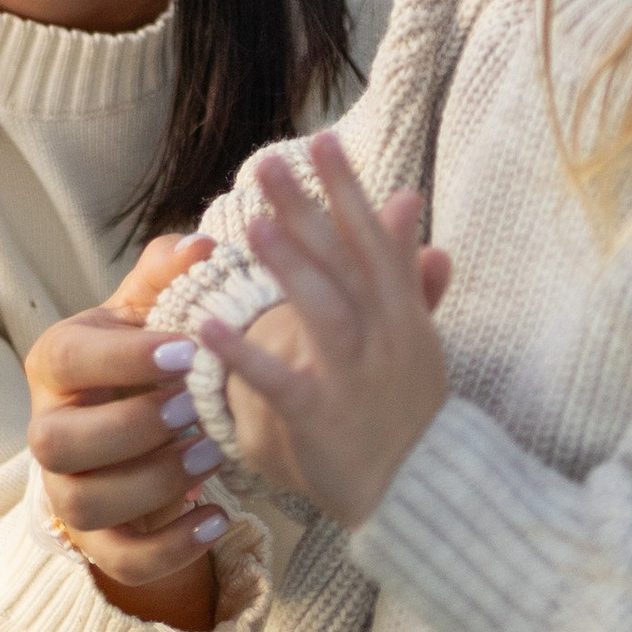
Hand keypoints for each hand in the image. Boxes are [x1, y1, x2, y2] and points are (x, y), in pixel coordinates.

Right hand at [26, 233, 225, 626]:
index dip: (126, 358)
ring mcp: (65, 488)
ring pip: (86, 502)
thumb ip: (169, 273)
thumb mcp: (150, 309)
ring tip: (213, 453)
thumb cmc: (143, 356)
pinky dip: (170, 547)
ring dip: (154, 481)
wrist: (138, 426)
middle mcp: (48, 428)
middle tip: (196, 407)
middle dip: (132, 426)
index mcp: (55, 362)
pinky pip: (120, 559)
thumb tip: (203, 247)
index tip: (190, 349)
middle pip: (60, 441)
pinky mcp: (96, 538)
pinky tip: (218, 517)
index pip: (70, 360)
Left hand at [202, 133, 451, 529]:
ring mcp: (355, 376)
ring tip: (252, 223)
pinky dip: (245, 355)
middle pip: (344, 261)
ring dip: (290, 266)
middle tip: (266, 161)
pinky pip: (281, 382)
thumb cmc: (411, 409)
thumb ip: (406, 267)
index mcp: (400, 312)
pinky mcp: (323, 418)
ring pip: (325, 311)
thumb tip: (406, 199)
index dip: (347, 188)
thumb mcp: (418, 332)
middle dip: (308, 208)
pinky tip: (205, 329)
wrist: (426, 493)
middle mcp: (383, 335)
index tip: (320, 139)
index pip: (372, 238)